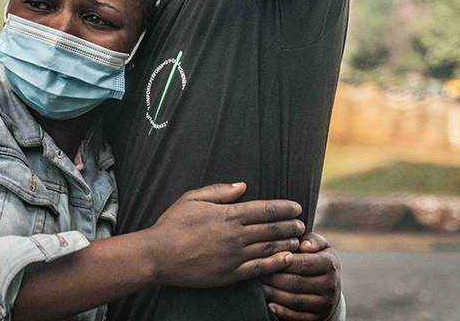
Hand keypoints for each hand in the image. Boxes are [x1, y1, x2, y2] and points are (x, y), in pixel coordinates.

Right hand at [144, 183, 304, 287]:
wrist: (158, 255)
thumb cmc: (173, 224)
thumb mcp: (193, 198)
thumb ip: (220, 191)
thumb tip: (243, 185)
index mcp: (228, 214)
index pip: (265, 209)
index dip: (284, 208)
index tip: (296, 207)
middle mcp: (235, 235)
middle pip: (272, 228)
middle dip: (290, 225)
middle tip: (302, 224)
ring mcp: (234, 256)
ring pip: (269, 248)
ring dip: (287, 243)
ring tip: (299, 240)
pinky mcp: (230, 274)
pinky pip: (259, 269)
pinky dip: (276, 263)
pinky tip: (287, 259)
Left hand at [262, 232, 340, 320]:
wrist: (330, 286)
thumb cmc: (317, 259)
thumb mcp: (320, 246)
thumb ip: (311, 240)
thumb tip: (303, 245)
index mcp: (330, 264)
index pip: (303, 263)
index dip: (282, 261)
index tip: (264, 258)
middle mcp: (331, 285)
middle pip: (296, 282)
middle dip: (273, 278)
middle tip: (257, 273)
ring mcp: (325, 303)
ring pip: (295, 300)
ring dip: (274, 294)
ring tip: (258, 287)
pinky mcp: (319, 317)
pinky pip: (298, 316)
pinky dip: (282, 311)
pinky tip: (269, 304)